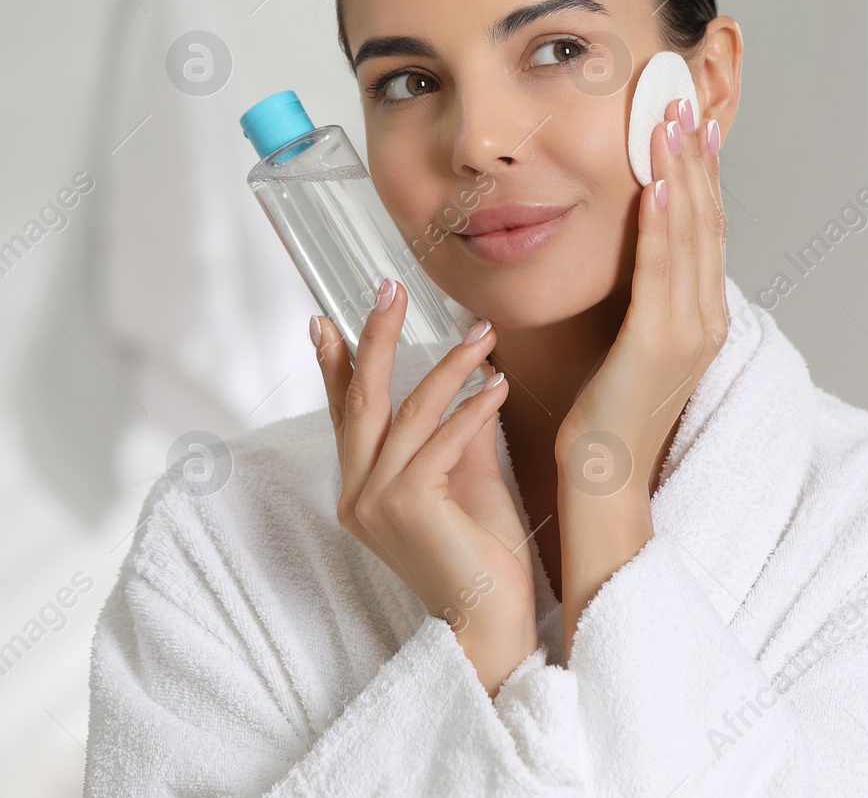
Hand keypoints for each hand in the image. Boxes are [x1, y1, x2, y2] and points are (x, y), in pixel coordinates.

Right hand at [312, 283, 537, 696]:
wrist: (490, 621)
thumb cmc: (483, 557)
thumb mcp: (468, 481)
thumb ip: (457, 437)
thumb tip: (470, 385)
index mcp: (363, 490)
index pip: (347, 415)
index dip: (337, 366)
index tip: (327, 320)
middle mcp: (357, 494)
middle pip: (361, 400)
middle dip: (374, 339)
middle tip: (388, 288)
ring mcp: (375, 502)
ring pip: (407, 413)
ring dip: (448, 367)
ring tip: (483, 333)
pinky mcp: (406, 507)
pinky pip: (440, 441)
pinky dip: (471, 410)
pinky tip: (497, 386)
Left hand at [554, 97, 727, 645]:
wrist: (604, 484)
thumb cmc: (606, 420)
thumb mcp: (628, 346)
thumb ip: (638, 299)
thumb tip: (628, 256)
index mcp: (701, 316)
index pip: (703, 228)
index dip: (699, 172)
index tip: (689, 122)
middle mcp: (706, 319)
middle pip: (705, 220)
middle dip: (694, 157)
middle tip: (683, 99)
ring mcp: (689, 332)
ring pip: (690, 236)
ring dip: (681, 174)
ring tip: (670, 122)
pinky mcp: (660, 347)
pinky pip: (663, 274)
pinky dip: (664, 226)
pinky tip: (657, 186)